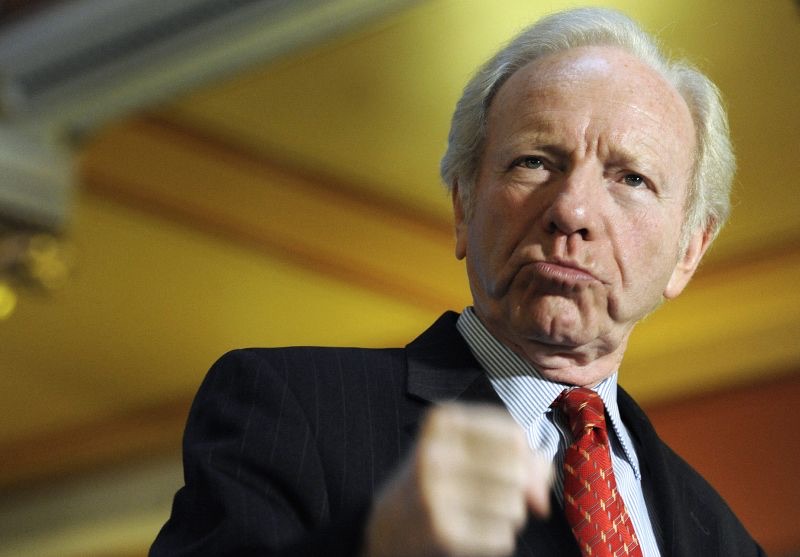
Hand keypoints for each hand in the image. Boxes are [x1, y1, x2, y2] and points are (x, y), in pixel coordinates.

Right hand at [364, 403, 551, 556]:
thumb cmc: (439, 479)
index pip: (513, 435)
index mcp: (442, 421)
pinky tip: (472, 531)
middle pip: (517, 470)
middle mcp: (434, 451)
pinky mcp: (442, 531)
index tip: (509, 467)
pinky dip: (497, 538)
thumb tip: (542, 486)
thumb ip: (517, 457)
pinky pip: (502, 537)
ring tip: (480, 513)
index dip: (524, 456)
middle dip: (517, 489)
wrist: (389, 524)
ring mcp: (435, 492)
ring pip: (514, 506)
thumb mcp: (468, 451)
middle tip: (491, 494)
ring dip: (509, 516)